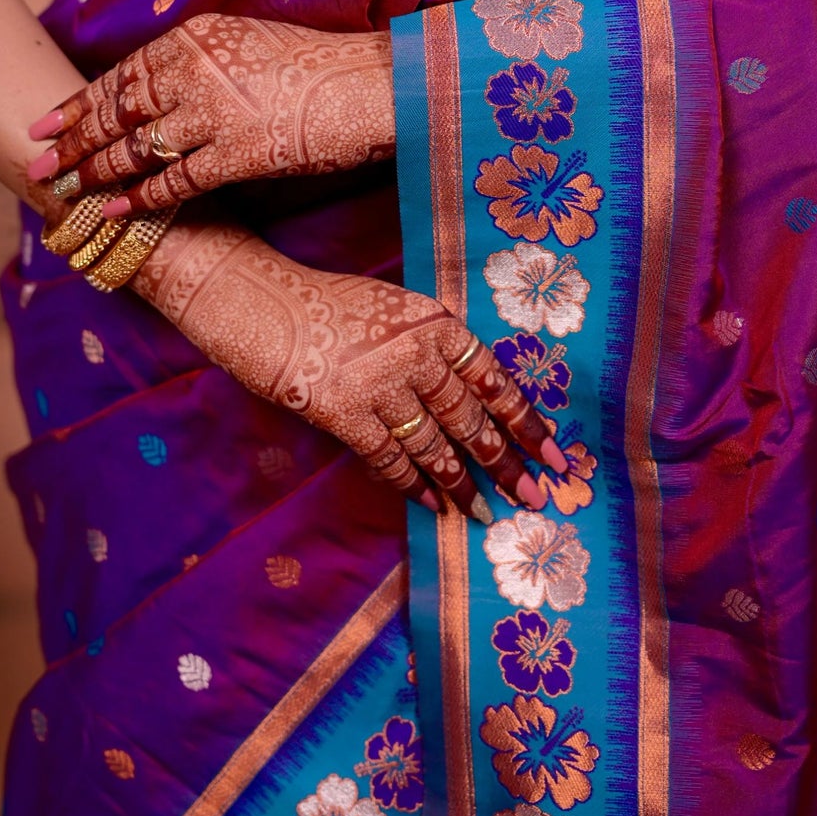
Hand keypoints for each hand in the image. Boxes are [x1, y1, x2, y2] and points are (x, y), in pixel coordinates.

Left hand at [25, 15, 394, 214]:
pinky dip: (140, 198)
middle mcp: (195, 70)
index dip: (81, 102)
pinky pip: (175, 180)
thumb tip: (161, 84)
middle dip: (71, 140)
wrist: (371, 85)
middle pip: (117, 110)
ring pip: (136, 147)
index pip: (122, 74)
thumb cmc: (316, 66)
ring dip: (96, 172)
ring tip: (66, 192)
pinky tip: (114, 211)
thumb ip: (200, 59)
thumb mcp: (247, 43)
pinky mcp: (238, 153)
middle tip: (37, 163)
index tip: (47, 123)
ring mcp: (214, 112)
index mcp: (195, 39)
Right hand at [134, 222, 567, 519]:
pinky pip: (389, 458)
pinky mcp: (343, 412)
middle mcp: (415, 352)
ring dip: (462, 484)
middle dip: (505, 463)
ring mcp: (379, 384)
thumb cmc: (328, 303)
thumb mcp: (394, 307)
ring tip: (484, 513)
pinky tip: (431, 505)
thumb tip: (472, 394)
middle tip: (533, 497)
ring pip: (435, 445)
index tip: (555, 453)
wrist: (261, 302)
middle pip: (471, 417)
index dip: (526, 420)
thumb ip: (434, 344)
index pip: (494, 378)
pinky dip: (412, 485)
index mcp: (434, 321)